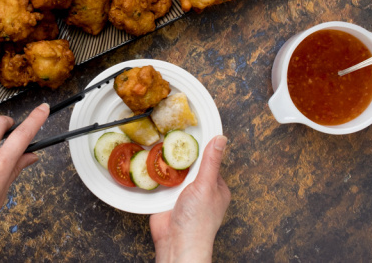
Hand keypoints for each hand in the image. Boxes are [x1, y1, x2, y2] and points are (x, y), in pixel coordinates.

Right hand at [149, 135, 230, 262]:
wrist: (176, 244)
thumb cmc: (198, 221)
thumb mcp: (206, 185)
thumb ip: (211, 162)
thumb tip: (221, 139)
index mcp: (216, 186)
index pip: (210, 159)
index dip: (201, 145)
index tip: (192, 128)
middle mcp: (200, 189)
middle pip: (190, 163)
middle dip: (181, 154)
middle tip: (171, 133)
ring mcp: (182, 193)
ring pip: (174, 170)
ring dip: (167, 163)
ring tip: (158, 143)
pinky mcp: (166, 198)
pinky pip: (161, 180)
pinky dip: (156, 173)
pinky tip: (150, 162)